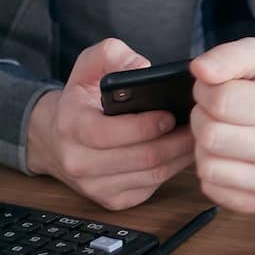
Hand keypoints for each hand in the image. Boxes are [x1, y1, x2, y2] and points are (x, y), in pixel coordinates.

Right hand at [26, 38, 195, 210]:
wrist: (55, 139)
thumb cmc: (81, 100)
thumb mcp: (89, 66)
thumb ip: (113, 54)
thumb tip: (140, 67)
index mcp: (72, 126)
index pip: (109, 134)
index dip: (145, 126)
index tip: (170, 114)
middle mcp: (79, 161)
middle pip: (140, 158)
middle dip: (175, 141)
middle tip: (199, 124)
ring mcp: (95, 185)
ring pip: (151, 175)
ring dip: (180, 156)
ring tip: (197, 135)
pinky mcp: (112, 200)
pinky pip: (151, 187)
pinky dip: (173, 170)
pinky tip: (183, 152)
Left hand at [189, 37, 254, 213]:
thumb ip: (226, 56)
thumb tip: (200, 70)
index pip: (222, 100)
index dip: (205, 91)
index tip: (213, 88)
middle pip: (212, 136)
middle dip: (202, 119)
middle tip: (217, 113)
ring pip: (208, 166)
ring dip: (205, 147)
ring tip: (223, 133)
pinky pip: (212, 189)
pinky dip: (213, 171)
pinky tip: (229, 156)